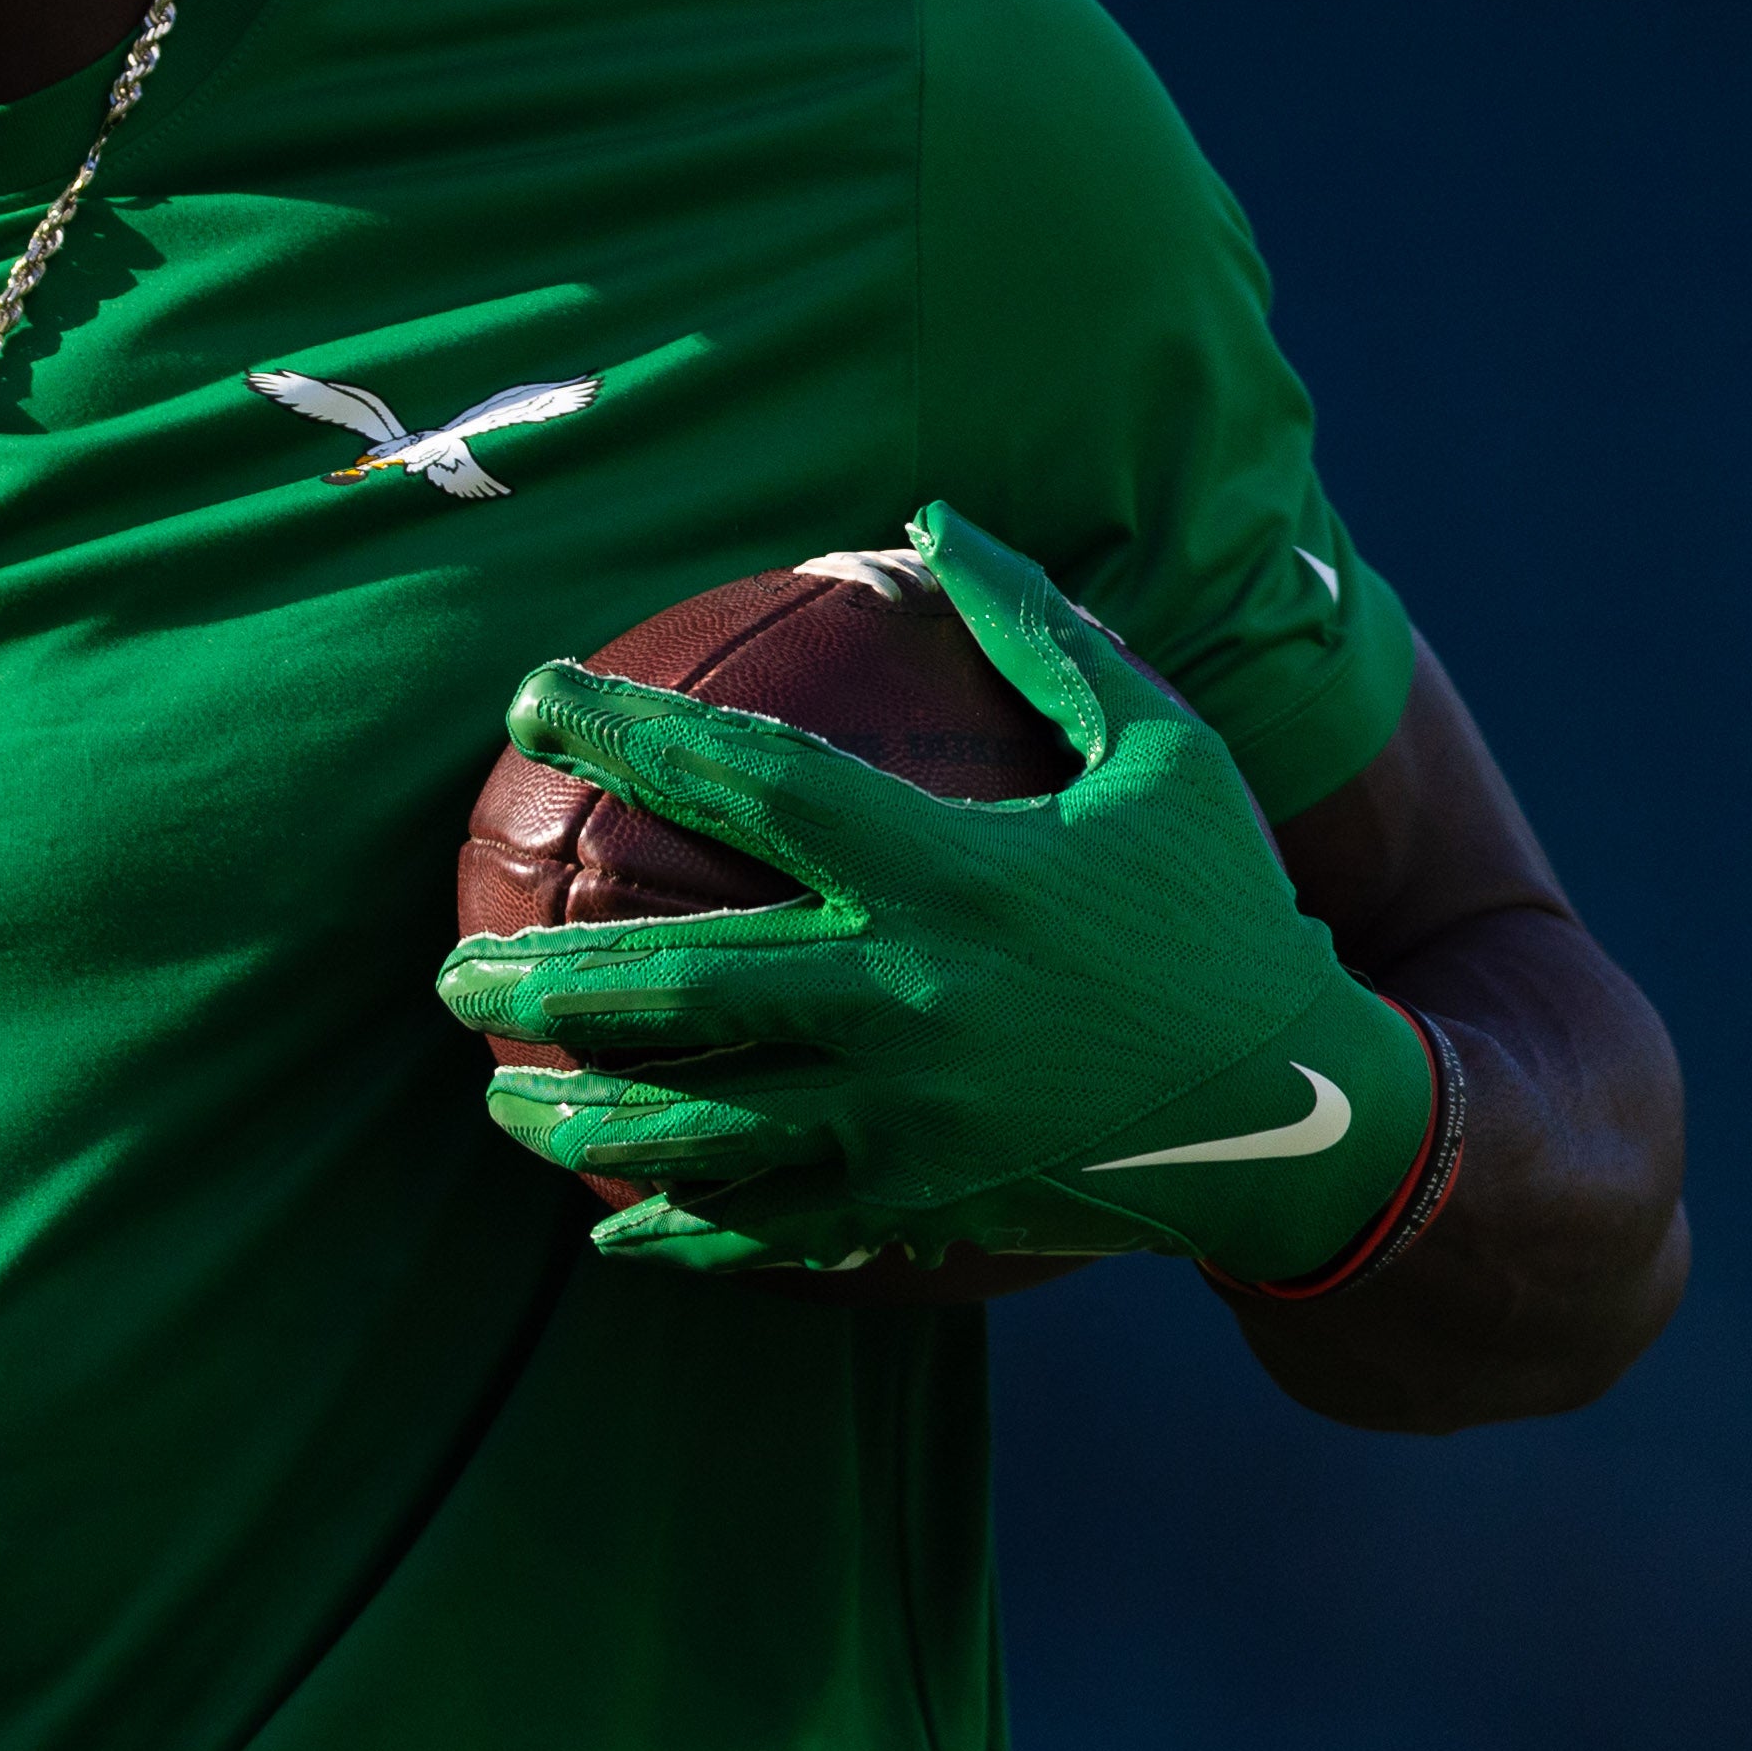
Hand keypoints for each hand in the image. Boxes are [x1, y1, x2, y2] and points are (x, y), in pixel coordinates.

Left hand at [435, 505, 1437, 1287]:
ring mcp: (909, 1119)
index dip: (633, 733)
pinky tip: (606, 1226)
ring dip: (578, 1117)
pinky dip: (680, 1231)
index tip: (533, 700)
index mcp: (954, 872)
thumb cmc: (1219, 911)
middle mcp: (912, 998)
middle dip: (543, 980)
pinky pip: (771, 1227)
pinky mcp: (921, 1205)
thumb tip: (935, 519)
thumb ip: (1044, 631)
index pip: (754, 784)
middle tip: (448, 970)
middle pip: (681, 983)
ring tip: (496, 1098)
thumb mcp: (1161, 752)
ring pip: (698, 1127)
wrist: (1303, 1108)